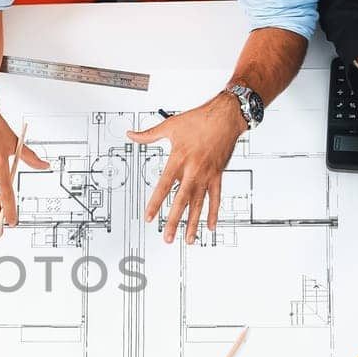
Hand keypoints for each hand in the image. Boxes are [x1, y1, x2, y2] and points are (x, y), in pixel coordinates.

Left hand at [130, 92, 245, 244]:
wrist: (226, 116)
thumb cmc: (200, 120)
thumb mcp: (171, 125)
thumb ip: (149, 134)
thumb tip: (131, 134)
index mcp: (179, 159)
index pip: (164, 186)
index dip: (155, 203)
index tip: (148, 216)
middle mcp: (194, 170)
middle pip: (181, 201)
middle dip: (174, 220)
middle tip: (167, 237)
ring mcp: (207, 175)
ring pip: (199, 204)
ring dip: (193, 223)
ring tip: (189, 239)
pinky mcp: (218, 176)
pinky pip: (215, 198)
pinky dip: (213, 212)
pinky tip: (210, 226)